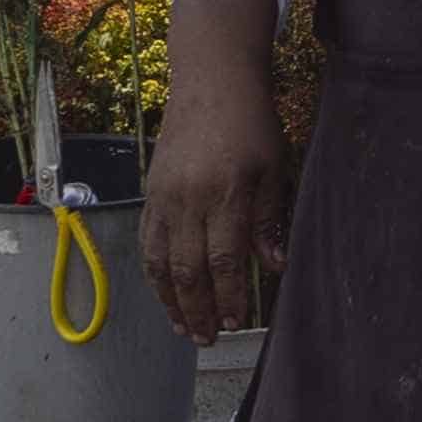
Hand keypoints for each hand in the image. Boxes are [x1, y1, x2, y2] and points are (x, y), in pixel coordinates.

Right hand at [143, 73, 288, 345]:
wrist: (211, 82)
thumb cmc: (250, 123)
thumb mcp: (273, 168)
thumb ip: (270, 219)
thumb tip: (275, 267)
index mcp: (224, 193)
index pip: (224, 261)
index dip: (229, 298)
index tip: (237, 323)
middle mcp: (188, 199)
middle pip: (187, 269)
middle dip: (198, 310)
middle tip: (208, 339)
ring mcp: (164, 196)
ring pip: (159, 262)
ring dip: (171, 300)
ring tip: (184, 328)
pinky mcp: (151, 191)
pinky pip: (146, 242)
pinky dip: (153, 273)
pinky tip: (165, 292)